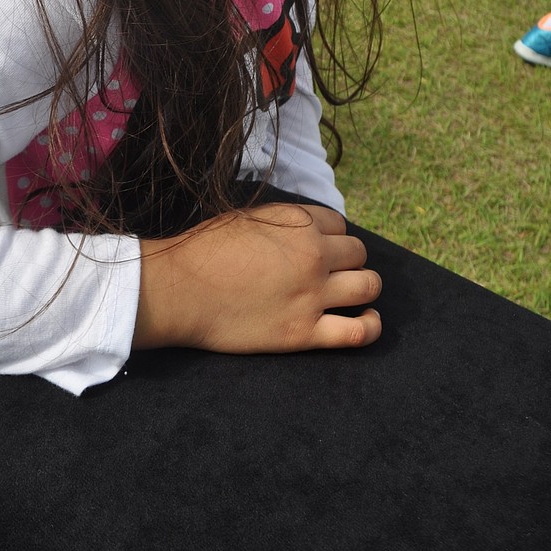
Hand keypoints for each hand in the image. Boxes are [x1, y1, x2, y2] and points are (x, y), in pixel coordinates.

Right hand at [133, 203, 380, 353]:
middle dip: (348, 260)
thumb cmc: (206, 250)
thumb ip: (285, 223)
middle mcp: (313, 254)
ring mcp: (312, 294)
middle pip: (358, 254)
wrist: (180, 289)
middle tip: (331, 272)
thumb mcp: (249, 218)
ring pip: (368, 286)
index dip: (331, 237)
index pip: (340, 225)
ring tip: (352, 294)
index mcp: (299, 222)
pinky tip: (366, 321)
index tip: (320, 249)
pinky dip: (370, 326)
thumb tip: (306, 231)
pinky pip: (358, 332)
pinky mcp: (304, 332)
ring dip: (364, 288)